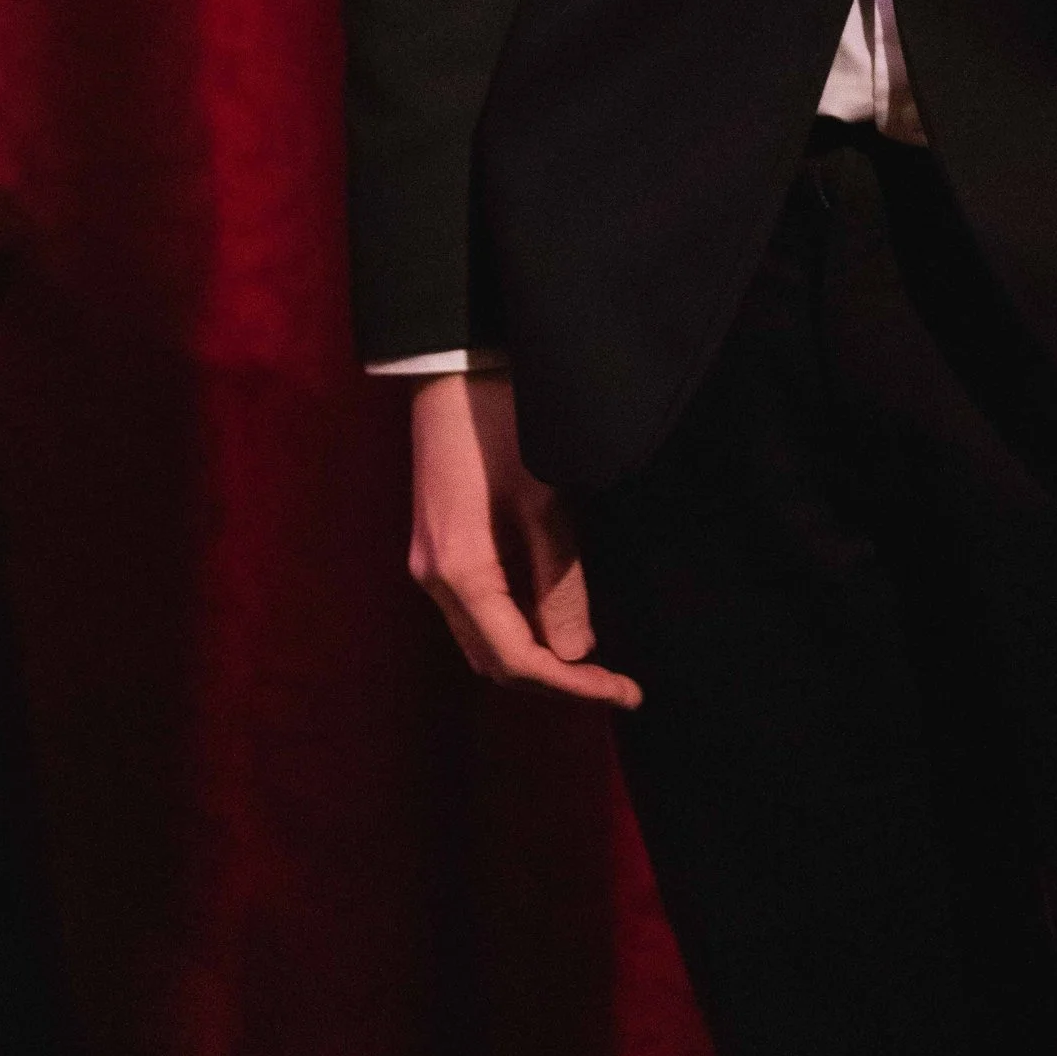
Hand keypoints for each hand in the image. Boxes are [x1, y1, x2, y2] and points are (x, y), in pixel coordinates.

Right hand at [408, 371, 641, 708]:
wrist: (453, 364)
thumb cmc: (500, 423)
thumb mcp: (543, 499)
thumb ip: (559, 581)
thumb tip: (576, 653)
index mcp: (457, 571)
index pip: (516, 659)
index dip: (573, 685)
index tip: (625, 692)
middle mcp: (434, 578)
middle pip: (495, 660)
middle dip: (555, 679)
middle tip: (615, 681)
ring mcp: (431, 561)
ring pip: (484, 638)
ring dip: (536, 656)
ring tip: (594, 658)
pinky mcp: (439, 544)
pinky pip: (478, 609)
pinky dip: (518, 625)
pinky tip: (556, 615)